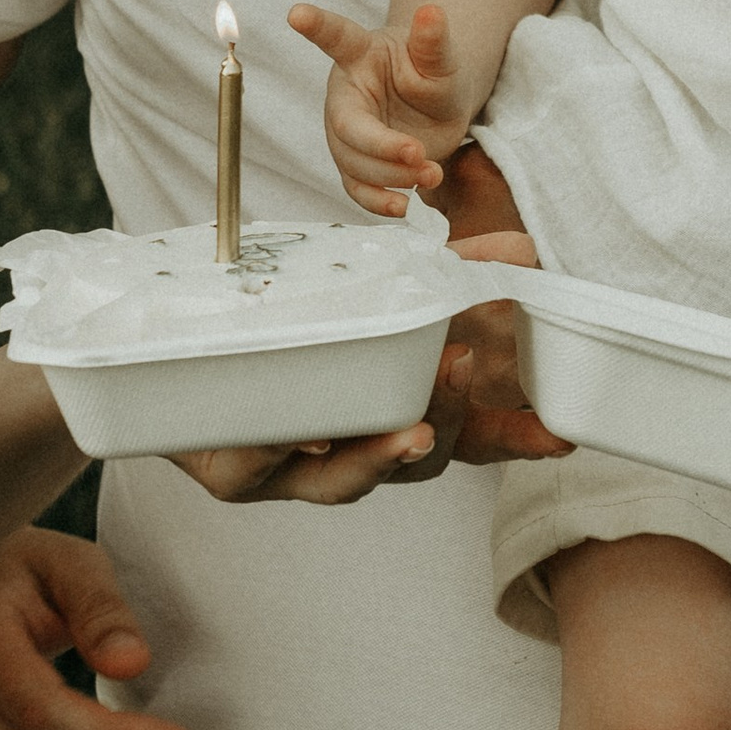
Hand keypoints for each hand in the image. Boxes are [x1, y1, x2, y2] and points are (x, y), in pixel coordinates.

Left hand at [169, 258, 571, 506]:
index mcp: (389, 421)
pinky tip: (300, 429)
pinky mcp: (228, 471)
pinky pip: (253, 466)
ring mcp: (290, 473)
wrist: (170, 359)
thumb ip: (443, 277)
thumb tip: (522, 247)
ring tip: (402, 427)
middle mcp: (349, 457)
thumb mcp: (367, 295)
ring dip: (373, 455)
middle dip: (443, 421)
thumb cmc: (285, 331)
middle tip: (458, 367)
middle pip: (414, 465)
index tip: (560, 437)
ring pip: (339, 482)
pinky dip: (276, 445)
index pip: (468, 442)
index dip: (514, 443)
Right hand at [289, 0, 475, 215]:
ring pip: (353, 162)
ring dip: (391, 175)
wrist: (438, 109)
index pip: (337, 38)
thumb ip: (434, 41)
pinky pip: (356, 188)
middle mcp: (346, 94)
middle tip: (418, 153)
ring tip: (432, 172)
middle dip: (380, 145)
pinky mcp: (356, 164)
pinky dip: (377, 201)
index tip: (296, 13)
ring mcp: (346, 133)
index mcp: (361, 56)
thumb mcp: (441, 59)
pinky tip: (403, 207)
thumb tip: (432, 10)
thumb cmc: (432, 74)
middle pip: (347, 125)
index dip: (317, 26)